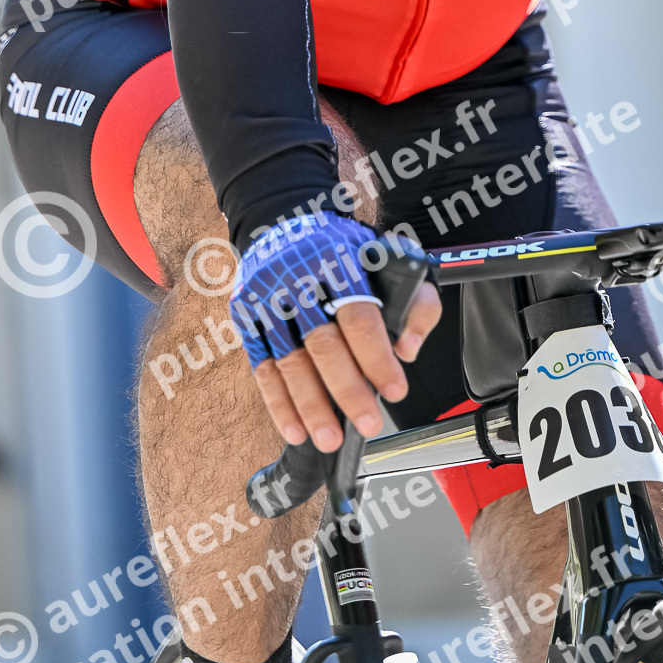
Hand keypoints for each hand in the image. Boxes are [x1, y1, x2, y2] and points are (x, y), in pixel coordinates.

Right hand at [230, 212, 441, 450]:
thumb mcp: (390, 258)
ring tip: (330, 439)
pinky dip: (278, 404)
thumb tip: (408, 350)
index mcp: (339, 262)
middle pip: (323, 344)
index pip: (359, 316)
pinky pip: (262, 367)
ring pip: (290, 362)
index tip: (395, 391)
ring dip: (310, 407)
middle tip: (368, 424)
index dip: (377, 358)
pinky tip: (295, 429)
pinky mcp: (248, 318)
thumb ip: (415, 302)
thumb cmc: (345, 252)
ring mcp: (268, 299)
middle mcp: (299, 280)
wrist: (283, 223)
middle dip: (347, 391)